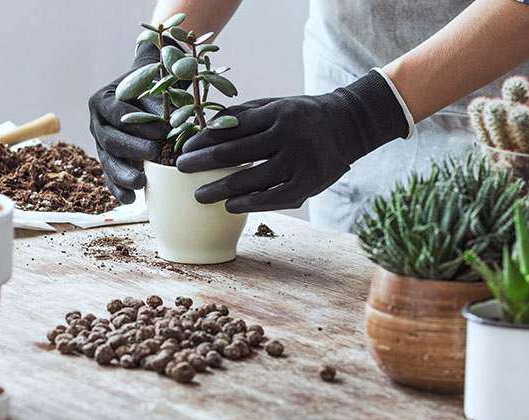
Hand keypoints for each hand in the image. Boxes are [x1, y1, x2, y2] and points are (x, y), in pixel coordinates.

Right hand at [88, 42, 170, 203]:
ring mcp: (100, 143)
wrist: (147, 93)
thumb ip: (162, 109)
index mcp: (103, 100)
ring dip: (123, 174)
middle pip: (110, 139)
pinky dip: (119, 189)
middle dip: (132, 148)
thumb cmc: (154, 90)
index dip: (138, 123)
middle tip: (155, 153)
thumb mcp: (156, 92)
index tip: (162, 131)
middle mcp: (97, 122)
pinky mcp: (108, 159)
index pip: (117, 113)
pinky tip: (130, 199)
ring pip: (107, 161)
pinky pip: (109, 176)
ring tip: (140, 183)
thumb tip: (176, 131)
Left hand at [177, 71, 410, 212]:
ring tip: (200, 195)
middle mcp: (289, 135)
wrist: (347, 125)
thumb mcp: (275, 105)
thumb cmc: (301, 116)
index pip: (231, 127)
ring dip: (220, 189)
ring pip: (252, 179)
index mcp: (277, 112)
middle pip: (235, 153)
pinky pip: (274, 198)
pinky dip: (250, 204)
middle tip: (181, 170)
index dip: (204, 139)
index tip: (185, 149)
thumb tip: (205, 128)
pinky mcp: (311, 183)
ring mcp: (301, 161)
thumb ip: (243, 115)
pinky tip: (231, 206)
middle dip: (203, 163)